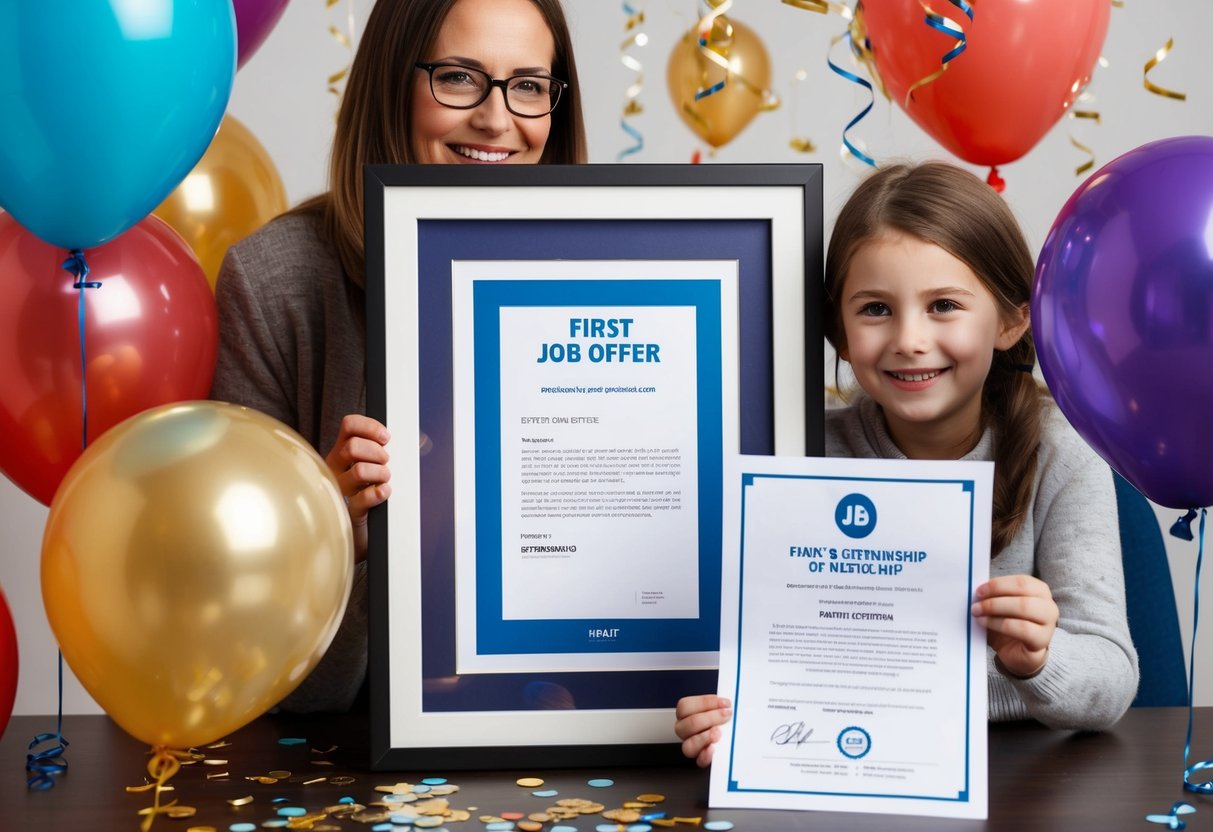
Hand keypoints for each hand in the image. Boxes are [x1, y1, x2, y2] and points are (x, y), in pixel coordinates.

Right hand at [325, 414, 390, 561]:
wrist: (366, 531)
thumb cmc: (375, 494)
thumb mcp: (381, 468)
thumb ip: (397, 452)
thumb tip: (423, 442)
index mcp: (344, 451)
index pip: (349, 426)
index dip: (369, 427)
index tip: (386, 438)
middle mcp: (336, 468)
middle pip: (352, 446)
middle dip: (377, 452)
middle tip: (387, 463)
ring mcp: (340, 490)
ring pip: (359, 470)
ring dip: (380, 473)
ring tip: (386, 480)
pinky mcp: (349, 511)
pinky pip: (361, 498)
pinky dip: (378, 493)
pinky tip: (385, 492)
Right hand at [674, 694, 731, 767]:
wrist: (735, 735)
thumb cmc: (725, 718)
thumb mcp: (721, 706)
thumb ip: (721, 704)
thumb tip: (727, 702)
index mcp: (686, 714)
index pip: (685, 706)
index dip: (705, 703)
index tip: (724, 703)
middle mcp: (685, 730)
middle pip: (687, 724)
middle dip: (709, 718)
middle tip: (726, 715)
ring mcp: (692, 745)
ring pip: (688, 745)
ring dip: (704, 738)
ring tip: (719, 733)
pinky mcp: (702, 759)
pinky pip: (699, 761)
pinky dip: (706, 755)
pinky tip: (713, 749)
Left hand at [971, 574, 1057, 677]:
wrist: (1017, 652)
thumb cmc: (1008, 624)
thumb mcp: (999, 606)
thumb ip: (992, 595)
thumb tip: (977, 588)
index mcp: (1039, 591)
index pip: (1021, 581)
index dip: (998, 584)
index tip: (979, 590)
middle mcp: (1048, 605)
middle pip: (1023, 592)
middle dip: (995, 597)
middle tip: (976, 604)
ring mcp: (1048, 624)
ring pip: (1023, 607)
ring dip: (995, 609)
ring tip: (978, 613)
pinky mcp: (1042, 641)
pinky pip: (1022, 628)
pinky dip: (999, 624)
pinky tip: (985, 623)